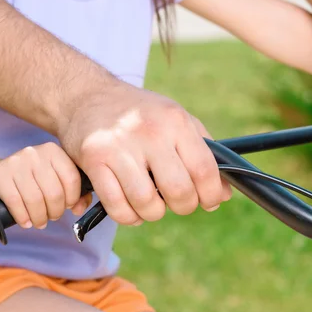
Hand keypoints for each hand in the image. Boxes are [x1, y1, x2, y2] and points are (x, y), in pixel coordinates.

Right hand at [0, 142, 91, 228]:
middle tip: (53, 217)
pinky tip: (26, 223)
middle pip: (54, 192)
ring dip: (40, 217)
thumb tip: (79, 209)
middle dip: (56, 211)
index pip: (72, 178)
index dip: (72, 198)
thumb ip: (76, 193)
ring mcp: (15, 162)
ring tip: (40, 222)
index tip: (68, 207)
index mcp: (53, 151)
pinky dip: (23, 217)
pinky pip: (15, 202)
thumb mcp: (56, 179)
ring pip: (35, 199)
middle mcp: (35, 153)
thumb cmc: (35, 179)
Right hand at [57, 82, 231, 225]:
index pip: (204, 170)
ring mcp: (119, 146)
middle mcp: (149, 132)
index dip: (212, 194)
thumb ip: (204, 153)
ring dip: (154, 213)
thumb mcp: (176, 119)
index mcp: (175, 121)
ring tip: (152, 204)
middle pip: (179, 190)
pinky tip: (132, 207)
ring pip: (147, 203)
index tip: (210, 201)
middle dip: (185, 206)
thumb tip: (224, 194)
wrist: (87, 95)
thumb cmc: (140, 113)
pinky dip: (129, 216)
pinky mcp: (93, 160)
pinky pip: (117, 207)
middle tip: (179, 202)